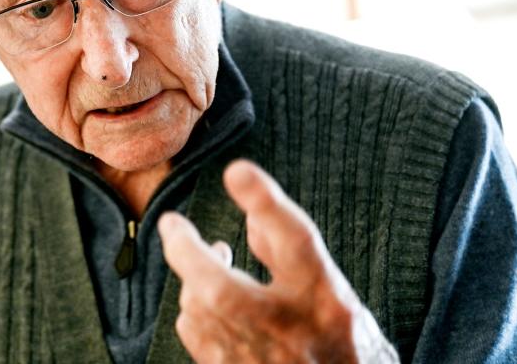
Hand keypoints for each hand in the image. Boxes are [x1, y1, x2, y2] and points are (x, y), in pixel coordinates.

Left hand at [158, 160, 396, 362]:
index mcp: (327, 299)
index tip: (237, 171)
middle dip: (189, 254)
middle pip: (224, 292)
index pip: (297, 242)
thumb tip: (249, 209)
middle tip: (173, 224)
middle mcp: (292, 331)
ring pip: (202, 313)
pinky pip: (195, 336)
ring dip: (193, 278)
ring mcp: (259, 359)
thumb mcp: (331, 287)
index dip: (266, 203)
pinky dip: (193, 308)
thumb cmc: (343, 340)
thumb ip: (286, 247)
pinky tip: (203, 297)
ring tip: (205, 256)